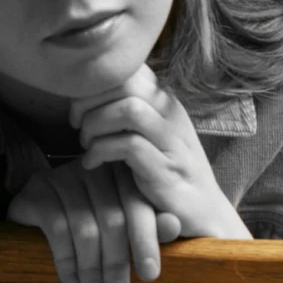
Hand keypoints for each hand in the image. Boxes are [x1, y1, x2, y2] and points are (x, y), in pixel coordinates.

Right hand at [6, 158, 180, 282]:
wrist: (37, 213)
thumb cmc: (93, 222)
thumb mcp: (125, 224)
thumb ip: (149, 224)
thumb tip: (174, 224)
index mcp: (120, 170)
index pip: (137, 204)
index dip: (145, 240)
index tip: (150, 275)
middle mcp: (92, 168)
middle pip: (112, 218)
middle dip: (117, 262)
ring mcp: (62, 176)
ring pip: (85, 227)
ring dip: (92, 268)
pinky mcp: (37, 189)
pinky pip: (57, 227)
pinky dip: (66, 260)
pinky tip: (70, 281)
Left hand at [70, 64, 251, 239]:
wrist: (205, 215)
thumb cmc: (165, 170)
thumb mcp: (149, 132)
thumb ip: (126, 107)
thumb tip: (84, 89)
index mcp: (165, 100)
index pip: (130, 67)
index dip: (96, 80)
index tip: (80, 104)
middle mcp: (172, 114)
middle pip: (127, 82)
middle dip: (90, 99)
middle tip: (77, 122)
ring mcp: (173, 142)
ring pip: (129, 110)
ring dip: (96, 124)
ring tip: (85, 143)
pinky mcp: (167, 171)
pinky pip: (129, 146)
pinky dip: (101, 151)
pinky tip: (91, 163)